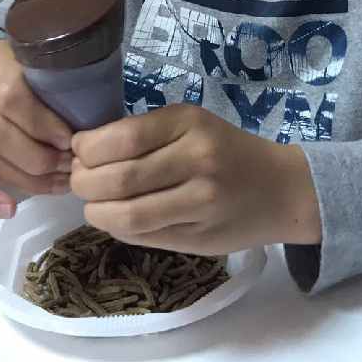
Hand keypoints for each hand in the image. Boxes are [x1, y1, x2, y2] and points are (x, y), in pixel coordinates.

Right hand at [0, 40, 73, 218]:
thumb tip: (88, 129)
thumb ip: (60, 86)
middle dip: (40, 157)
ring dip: (26, 180)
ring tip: (58, 185)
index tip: (71, 141)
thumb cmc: (35, 76)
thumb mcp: (46, 68)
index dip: (43, 124)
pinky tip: (9, 209)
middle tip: (70, 167)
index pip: (12, 96)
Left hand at [70, 104, 321, 254]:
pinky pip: (142, 237)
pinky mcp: (199, 238)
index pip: (121, 137)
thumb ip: (144, 135)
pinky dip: (117, 228)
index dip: (87, 149)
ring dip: (95, 212)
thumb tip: (84, 153)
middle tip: (79, 181)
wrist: (281, 189)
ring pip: (126, 215)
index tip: (79, 151)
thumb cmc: (226, 150)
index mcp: (189, 123)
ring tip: (94, 204)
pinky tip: (117, 219)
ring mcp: (200, 203)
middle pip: (118, 179)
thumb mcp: (191, 125)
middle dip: (83, 183)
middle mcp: (196, 160)